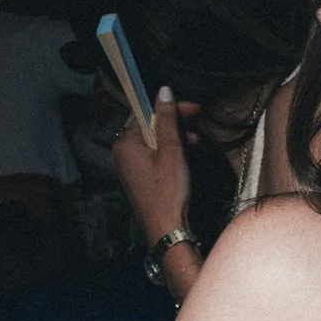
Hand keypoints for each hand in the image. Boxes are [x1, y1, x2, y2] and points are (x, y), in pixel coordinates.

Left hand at [113, 86, 202, 248]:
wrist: (166, 229)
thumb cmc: (168, 191)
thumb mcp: (171, 151)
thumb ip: (167, 120)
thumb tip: (164, 90)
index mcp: (125, 143)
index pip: (145, 112)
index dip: (170, 107)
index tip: (194, 108)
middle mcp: (122, 152)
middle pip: (149, 125)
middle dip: (174, 123)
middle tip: (197, 124)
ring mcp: (130, 166)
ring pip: (153, 140)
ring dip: (175, 137)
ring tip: (196, 141)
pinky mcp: (139, 177)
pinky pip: (153, 154)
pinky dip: (170, 151)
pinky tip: (186, 155)